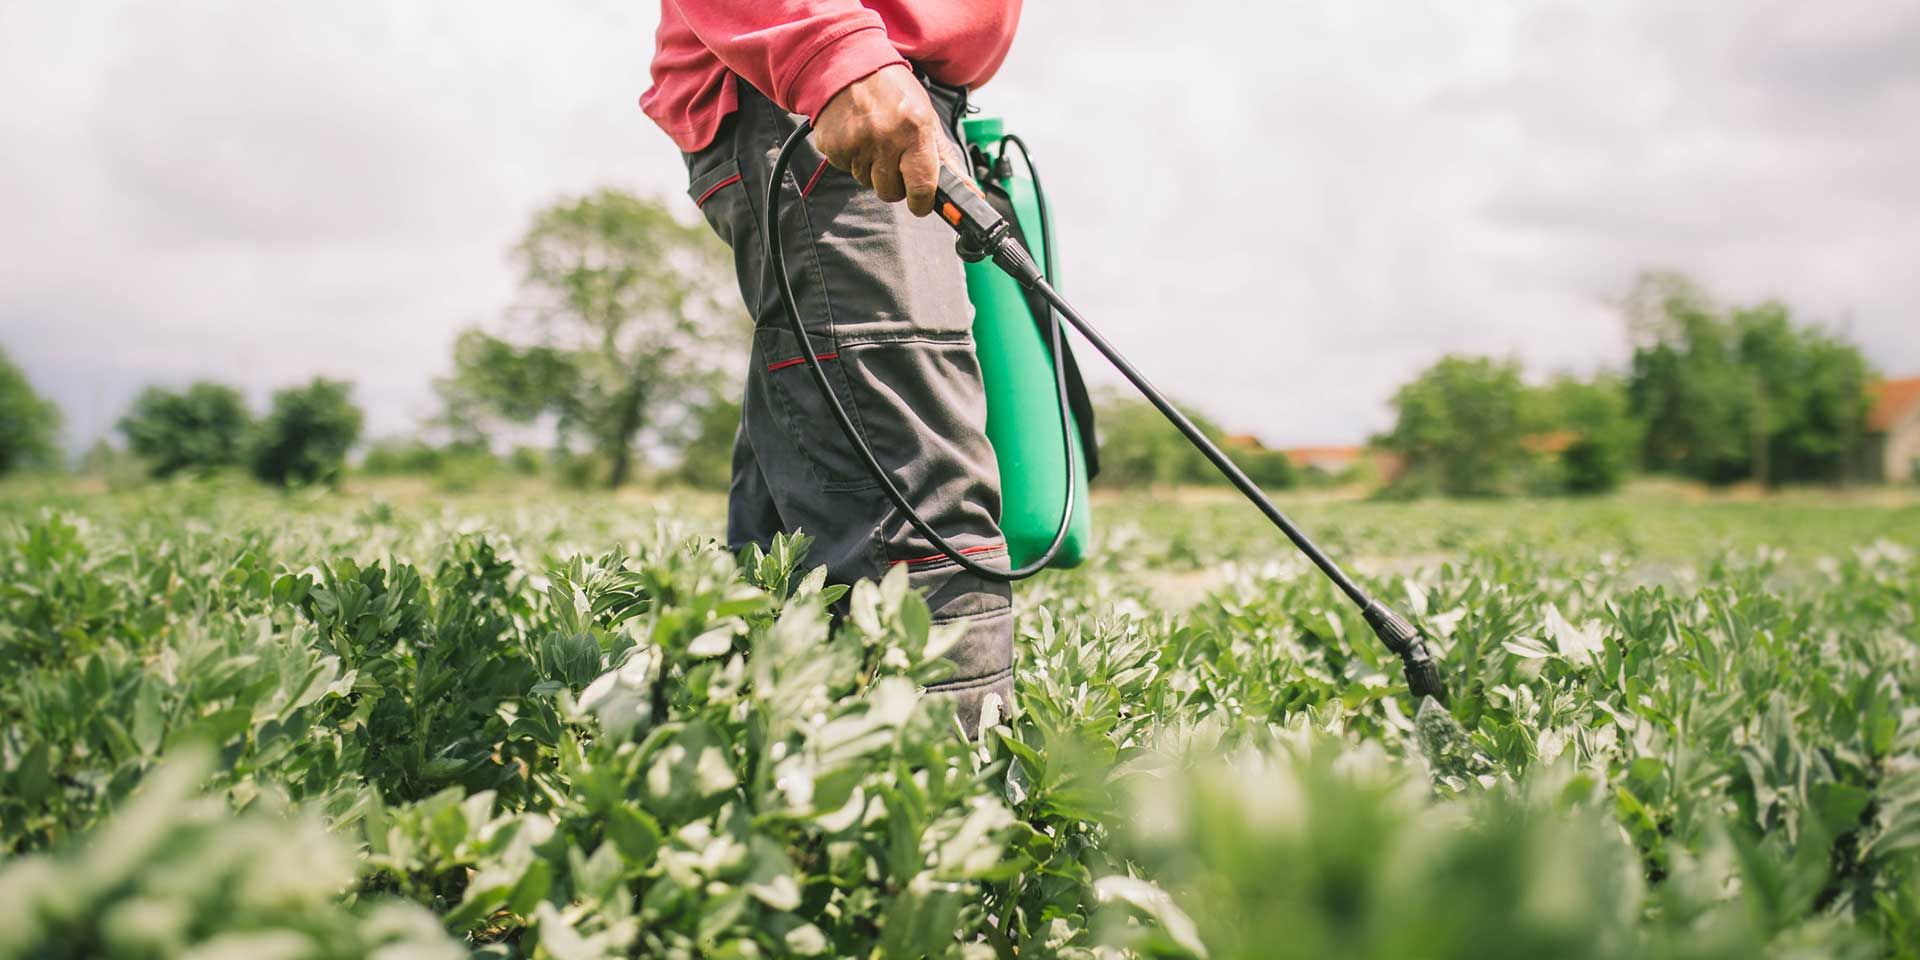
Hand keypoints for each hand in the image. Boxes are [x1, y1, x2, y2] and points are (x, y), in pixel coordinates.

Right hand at [812, 64, 958, 216]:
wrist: (849, 63)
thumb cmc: (893, 91)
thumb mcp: (926, 117)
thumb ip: (945, 157)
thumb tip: (970, 191)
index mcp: (914, 130)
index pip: (922, 187)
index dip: (922, 203)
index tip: (921, 203)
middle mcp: (885, 138)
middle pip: (890, 192)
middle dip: (894, 183)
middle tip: (893, 157)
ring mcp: (856, 143)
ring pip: (866, 182)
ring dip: (871, 168)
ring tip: (873, 138)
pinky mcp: (833, 146)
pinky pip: (845, 169)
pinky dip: (851, 158)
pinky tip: (855, 134)